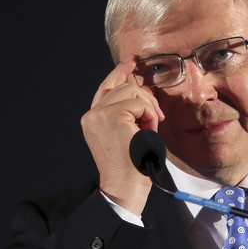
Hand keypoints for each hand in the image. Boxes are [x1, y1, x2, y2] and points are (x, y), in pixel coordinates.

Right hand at [81, 58, 164, 215]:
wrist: (125, 185)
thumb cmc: (132, 164)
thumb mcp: (128, 131)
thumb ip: (127, 110)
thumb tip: (137, 87)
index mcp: (93, 119)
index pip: (107, 87)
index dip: (119, 73)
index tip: (131, 62)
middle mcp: (91, 114)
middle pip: (124, 87)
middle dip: (145, 99)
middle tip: (156, 118)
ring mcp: (98, 114)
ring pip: (133, 93)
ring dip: (148, 110)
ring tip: (149, 130)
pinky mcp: (111, 116)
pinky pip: (139, 103)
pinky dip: (150, 116)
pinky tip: (148, 131)